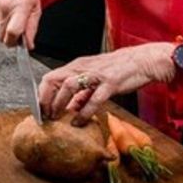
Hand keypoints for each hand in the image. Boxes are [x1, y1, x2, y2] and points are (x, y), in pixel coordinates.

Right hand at [0, 0, 41, 47]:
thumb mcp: (37, 8)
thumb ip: (32, 29)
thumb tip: (28, 45)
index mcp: (18, 8)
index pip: (11, 35)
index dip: (15, 43)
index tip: (20, 44)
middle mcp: (4, 7)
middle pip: (2, 36)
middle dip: (10, 37)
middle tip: (19, 28)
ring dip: (5, 26)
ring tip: (14, 12)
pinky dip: (0, 18)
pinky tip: (7, 7)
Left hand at [37, 43, 176, 123]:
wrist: (143, 60)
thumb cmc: (120, 69)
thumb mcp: (96, 79)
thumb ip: (82, 93)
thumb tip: (71, 109)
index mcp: (78, 65)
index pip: (50, 77)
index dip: (42, 94)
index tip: (40, 110)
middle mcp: (83, 67)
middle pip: (53, 79)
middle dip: (45, 99)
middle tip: (44, 116)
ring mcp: (96, 74)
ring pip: (69, 86)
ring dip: (59, 103)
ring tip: (56, 118)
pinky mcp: (110, 83)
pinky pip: (93, 98)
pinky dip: (83, 112)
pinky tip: (79, 122)